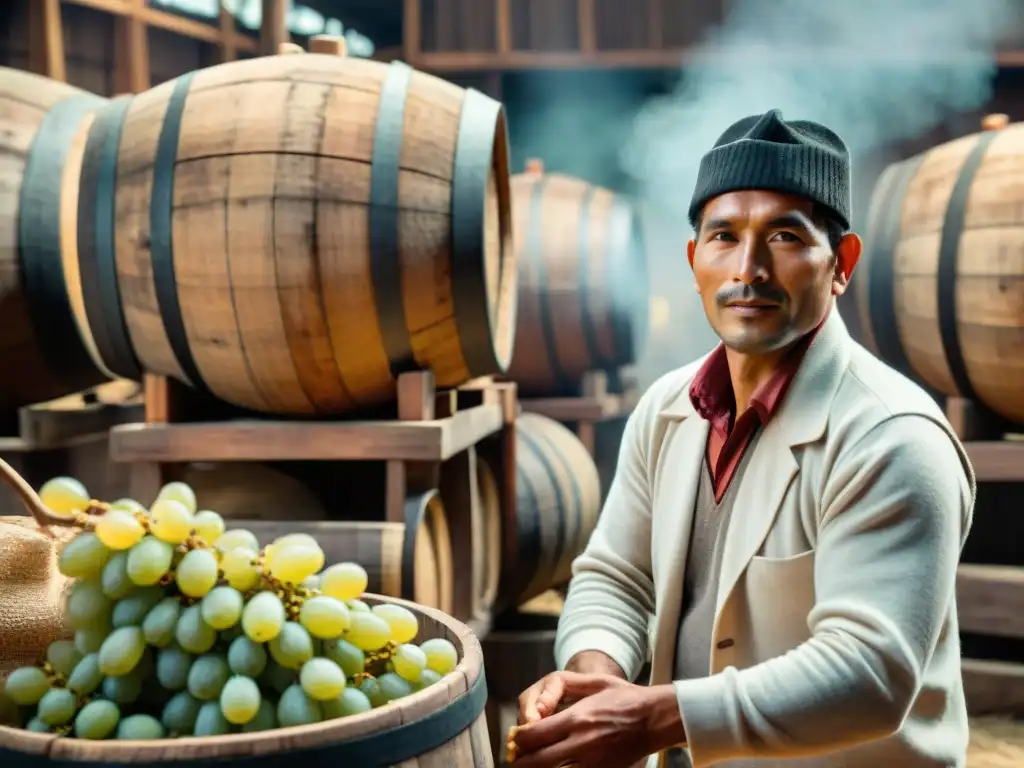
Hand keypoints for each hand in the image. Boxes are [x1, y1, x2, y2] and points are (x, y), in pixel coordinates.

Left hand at [510, 680, 674, 767]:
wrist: (655, 719)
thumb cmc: (625, 698)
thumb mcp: (595, 683)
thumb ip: (566, 686)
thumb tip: (539, 703)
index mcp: (577, 718)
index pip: (533, 736)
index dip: (519, 739)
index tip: (517, 738)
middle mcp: (581, 743)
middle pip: (536, 761)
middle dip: (520, 761)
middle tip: (515, 758)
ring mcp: (592, 763)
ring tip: (532, 763)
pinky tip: (557, 766)